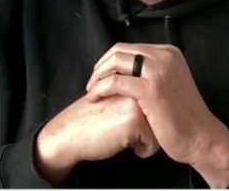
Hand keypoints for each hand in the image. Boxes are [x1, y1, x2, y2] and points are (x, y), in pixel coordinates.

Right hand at [34, 94, 159, 184]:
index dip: (142, 119)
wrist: (69, 133)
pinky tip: (122, 144)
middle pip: (159, 116)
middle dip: (146, 128)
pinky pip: (153, 143)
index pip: (155, 105)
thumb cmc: (90, 120)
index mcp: (131, 79)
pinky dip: (141, 149)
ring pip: (159, 129)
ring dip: (144, 138)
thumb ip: (132, 95)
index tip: (122, 122)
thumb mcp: (113, 98)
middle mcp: (136, 86)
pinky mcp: (136, 120)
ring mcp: (137, 102)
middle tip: (120, 129)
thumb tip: (157, 107)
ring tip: (123, 136)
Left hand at [85, 43, 228, 187]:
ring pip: (115, 63)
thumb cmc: (182, 117)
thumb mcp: (168, 83)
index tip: (100, 75)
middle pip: (119, 52)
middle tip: (92, 83)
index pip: (128, 48)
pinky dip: (101, 88)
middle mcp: (164, 57)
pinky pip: (116, 82)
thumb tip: (122, 70)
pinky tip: (95, 98)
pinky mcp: (151, 88)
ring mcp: (159, 71)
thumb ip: (150, 72)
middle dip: (101, 67)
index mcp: (168, 53)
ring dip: (98, 77)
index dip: (109, 60)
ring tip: (92, 91)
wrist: (201, 137)